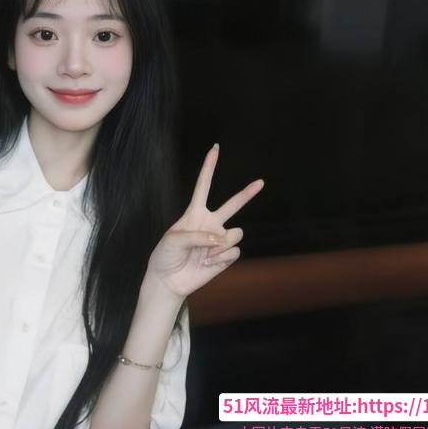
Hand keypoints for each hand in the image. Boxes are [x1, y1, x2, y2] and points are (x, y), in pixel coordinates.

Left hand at [146, 143, 263, 299]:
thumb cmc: (166, 255)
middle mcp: (210, 223)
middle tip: (261, 181)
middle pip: (233, 204)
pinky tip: (207, 263)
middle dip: (248, 193)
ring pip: (235, 234)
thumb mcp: (173, 240)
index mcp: (195, 213)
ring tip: (203, 254)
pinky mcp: (225, 256)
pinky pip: (233, 252)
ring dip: (219, 245)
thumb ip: (196, 236)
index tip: (215, 148)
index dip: (209, 167)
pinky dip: (220, 259)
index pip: (203, 185)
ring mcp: (219, 240)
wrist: (169, 280)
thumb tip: (220, 239)